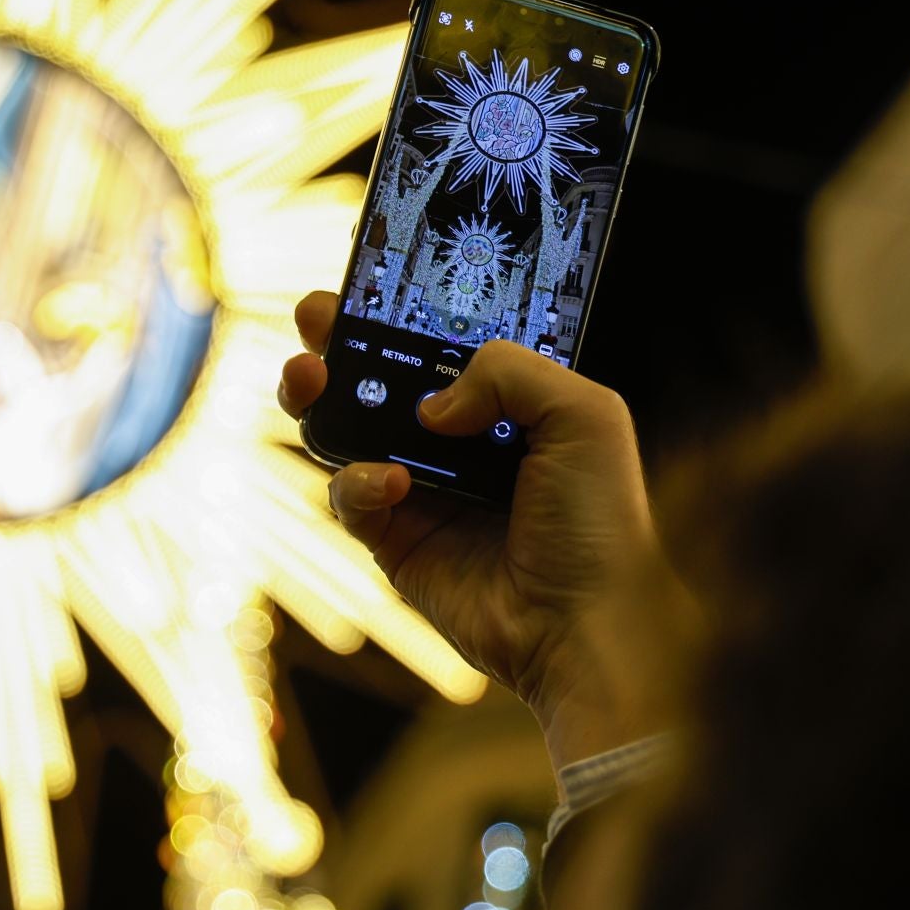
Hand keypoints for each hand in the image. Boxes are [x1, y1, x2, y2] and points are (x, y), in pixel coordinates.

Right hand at [279, 291, 696, 770]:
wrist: (582, 625)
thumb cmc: (600, 525)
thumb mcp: (585, 415)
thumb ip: (509, 371)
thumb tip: (431, 404)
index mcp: (509, 407)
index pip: (443, 346)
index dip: (403, 315)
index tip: (366, 283)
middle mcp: (460, 445)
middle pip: (380, 381)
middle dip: (338, 344)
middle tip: (314, 319)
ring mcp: (423, 491)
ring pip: (346, 432)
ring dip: (319, 398)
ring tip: (309, 378)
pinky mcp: (395, 540)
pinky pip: (350, 496)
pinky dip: (357, 481)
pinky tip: (393, 482)